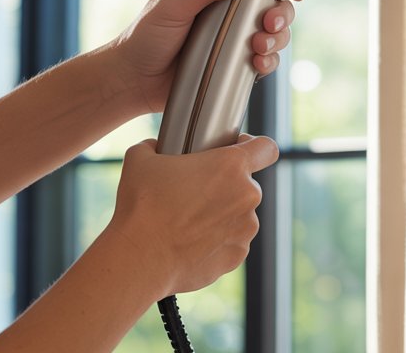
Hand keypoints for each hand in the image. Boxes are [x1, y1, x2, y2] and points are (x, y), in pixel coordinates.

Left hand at [103, 0, 304, 115]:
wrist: (131, 81)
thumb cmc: (143, 38)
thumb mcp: (172, 5)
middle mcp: (224, 7)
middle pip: (270, 3)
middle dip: (280, 13)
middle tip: (270, 24)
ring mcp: (230, 36)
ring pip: (271, 32)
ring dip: (276, 39)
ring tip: (259, 48)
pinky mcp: (232, 62)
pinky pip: (262, 59)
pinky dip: (267, 61)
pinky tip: (259, 65)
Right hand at [105, 134, 279, 295]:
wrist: (140, 258)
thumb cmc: (142, 206)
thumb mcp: (141, 159)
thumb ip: (157, 145)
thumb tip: (156, 146)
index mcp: (231, 166)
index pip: (266, 148)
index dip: (253, 147)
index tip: (237, 150)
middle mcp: (247, 196)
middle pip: (246, 184)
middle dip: (225, 186)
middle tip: (195, 192)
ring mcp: (245, 229)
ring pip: (240, 214)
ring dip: (222, 214)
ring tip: (188, 221)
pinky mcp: (237, 255)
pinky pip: (232, 241)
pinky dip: (216, 240)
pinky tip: (190, 241)